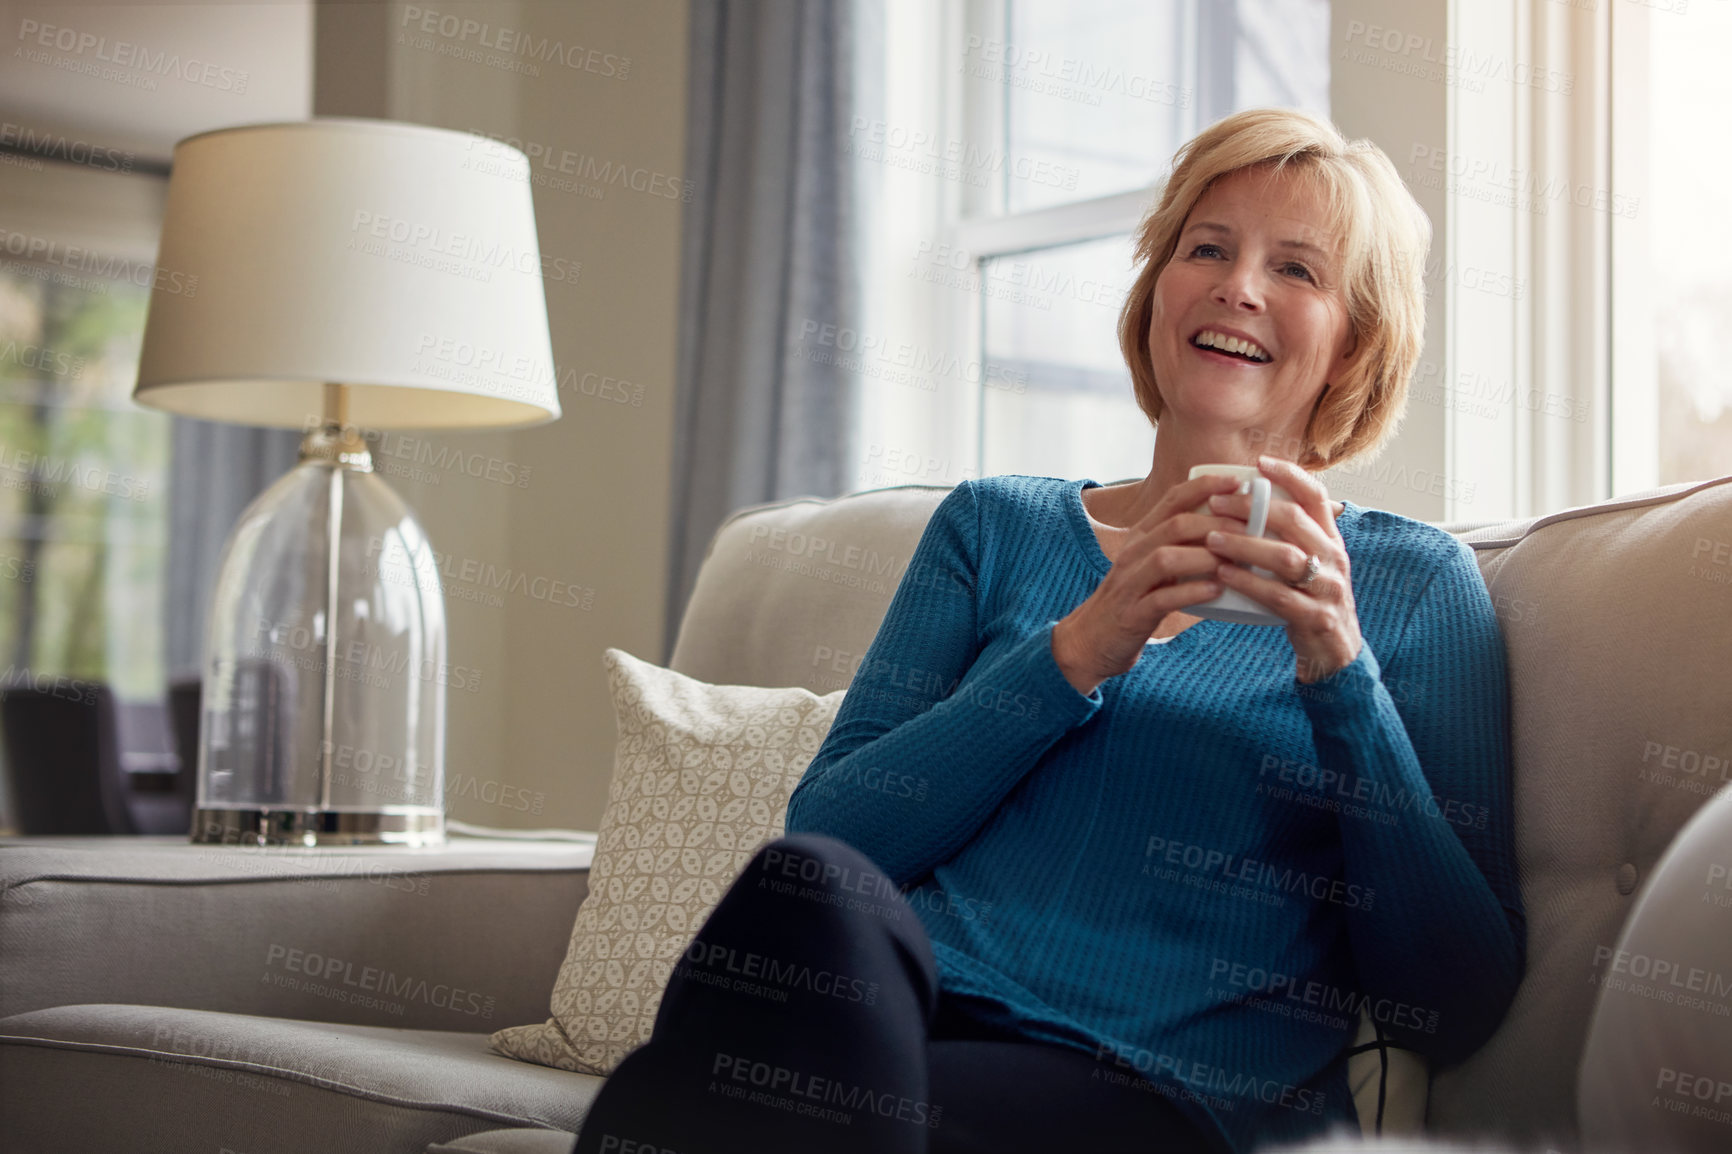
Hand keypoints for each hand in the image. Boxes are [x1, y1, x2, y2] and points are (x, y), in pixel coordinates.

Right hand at [1052, 473, 1251, 694]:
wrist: (1091, 640)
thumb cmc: (1133, 600)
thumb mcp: (1153, 565)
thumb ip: (1183, 545)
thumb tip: (1231, 530)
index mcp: (1142, 536)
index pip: (1173, 499)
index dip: (1205, 486)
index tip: (1238, 481)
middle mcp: (1134, 553)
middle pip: (1175, 525)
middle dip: (1217, 523)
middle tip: (1251, 528)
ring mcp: (1131, 583)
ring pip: (1167, 558)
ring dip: (1205, 556)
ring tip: (1237, 560)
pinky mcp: (1132, 614)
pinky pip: (1162, 598)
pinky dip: (1191, 592)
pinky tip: (1216, 591)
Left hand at [1202, 455, 1362, 682]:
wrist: (1334, 654)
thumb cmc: (1309, 600)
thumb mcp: (1308, 564)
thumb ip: (1288, 537)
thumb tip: (1249, 502)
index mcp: (1330, 540)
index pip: (1316, 496)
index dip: (1290, 475)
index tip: (1259, 463)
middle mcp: (1334, 558)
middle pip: (1295, 522)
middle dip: (1253, 508)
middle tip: (1217, 503)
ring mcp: (1327, 588)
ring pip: (1286, 558)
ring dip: (1245, 545)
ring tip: (1212, 539)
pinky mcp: (1316, 618)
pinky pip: (1280, 597)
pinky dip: (1249, 584)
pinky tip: (1224, 575)